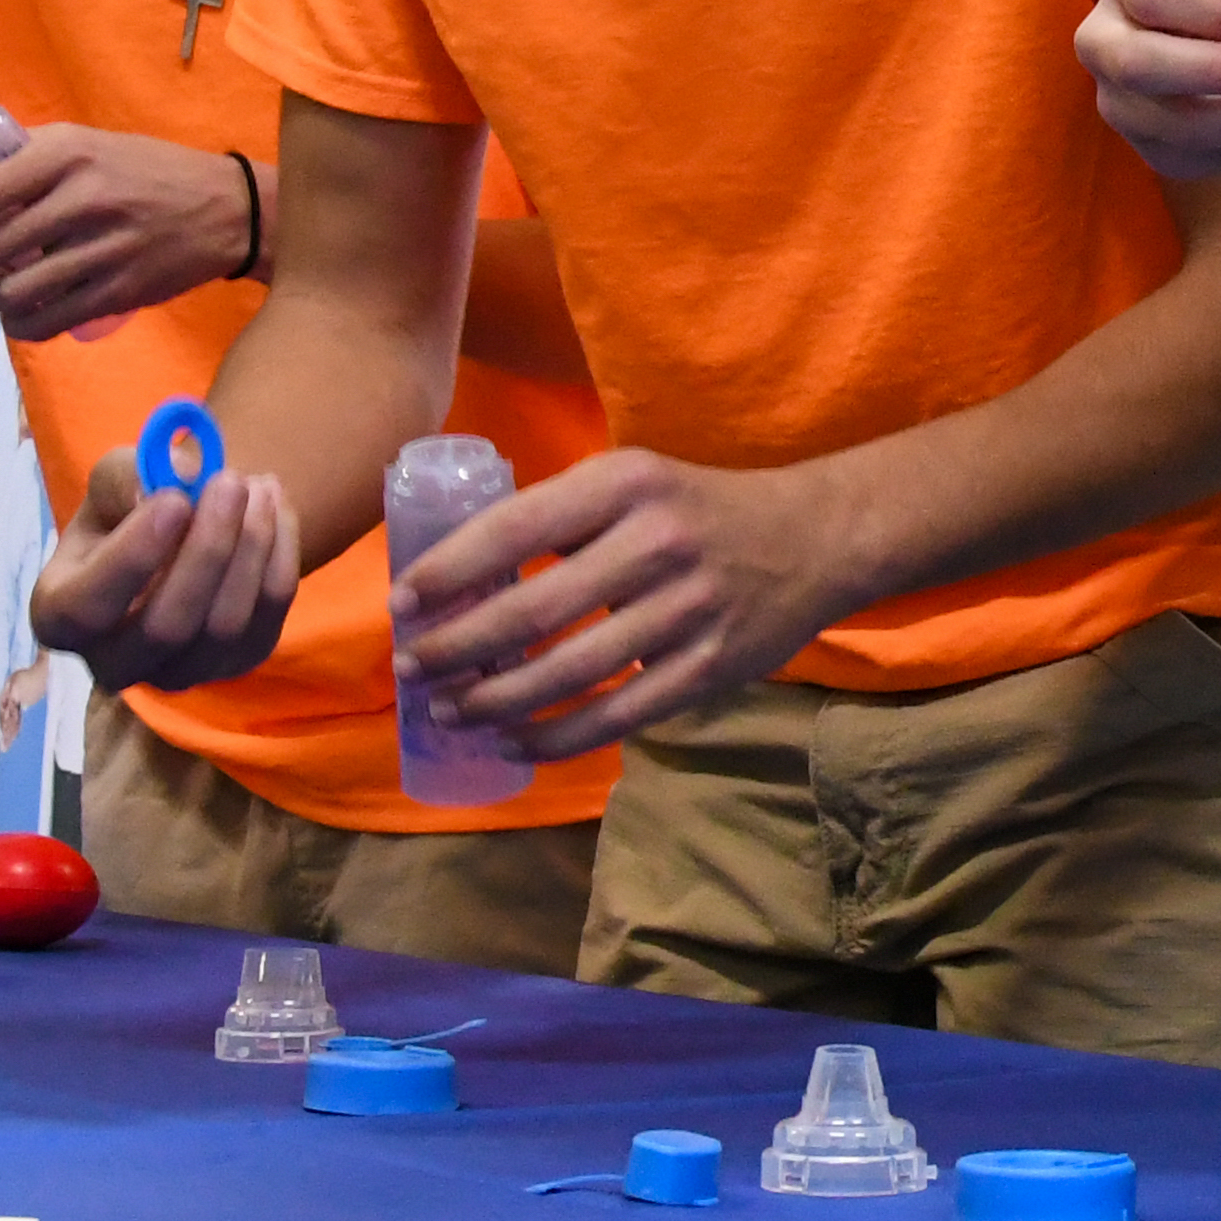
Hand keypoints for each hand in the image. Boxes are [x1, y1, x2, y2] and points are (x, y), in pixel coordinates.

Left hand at [0, 127, 251, 340]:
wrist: (227, 208)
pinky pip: (47, 322)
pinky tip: (24, 313)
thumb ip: (33, 154)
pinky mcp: (119, 292)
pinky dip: (22, 324)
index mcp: (67, 155)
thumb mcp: (90, 141)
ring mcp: (102, 251)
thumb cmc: (148, 169)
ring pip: (10, 292)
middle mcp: (83, 201)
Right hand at [29, 448, 303, 693]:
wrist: (182, 529)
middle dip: (208, 549)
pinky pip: (267, 621)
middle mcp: (114, 662)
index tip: (174, 501)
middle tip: (231, 481)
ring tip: (259, 484)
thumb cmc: (131, 505)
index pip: (86, 609)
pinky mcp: (234, 665)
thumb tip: (177, 482)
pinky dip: (279, 558)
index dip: (132, 559)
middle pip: (166, 628)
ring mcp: (177, 673)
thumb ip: (130, 475)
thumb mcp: (114, 477)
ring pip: (224, 627)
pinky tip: (276, 509)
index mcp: (62, 615)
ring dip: (250, 547)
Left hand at [394, 449, 853, 754]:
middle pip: (534, 608)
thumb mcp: (633, 480)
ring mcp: (688, 609)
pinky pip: (618, 715)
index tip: (404, 602)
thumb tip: (457, 571)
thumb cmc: (697, 509)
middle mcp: (656, 541)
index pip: (517, 528)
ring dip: (497, 699)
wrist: (815, 536)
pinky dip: (557, 736)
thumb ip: (561, 515)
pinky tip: (514, 741)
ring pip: (570, 671)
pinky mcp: (710, 667)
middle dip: (458, 646)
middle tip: (412, 668)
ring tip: (451, 710)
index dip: (451, 569)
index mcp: (625, 484)